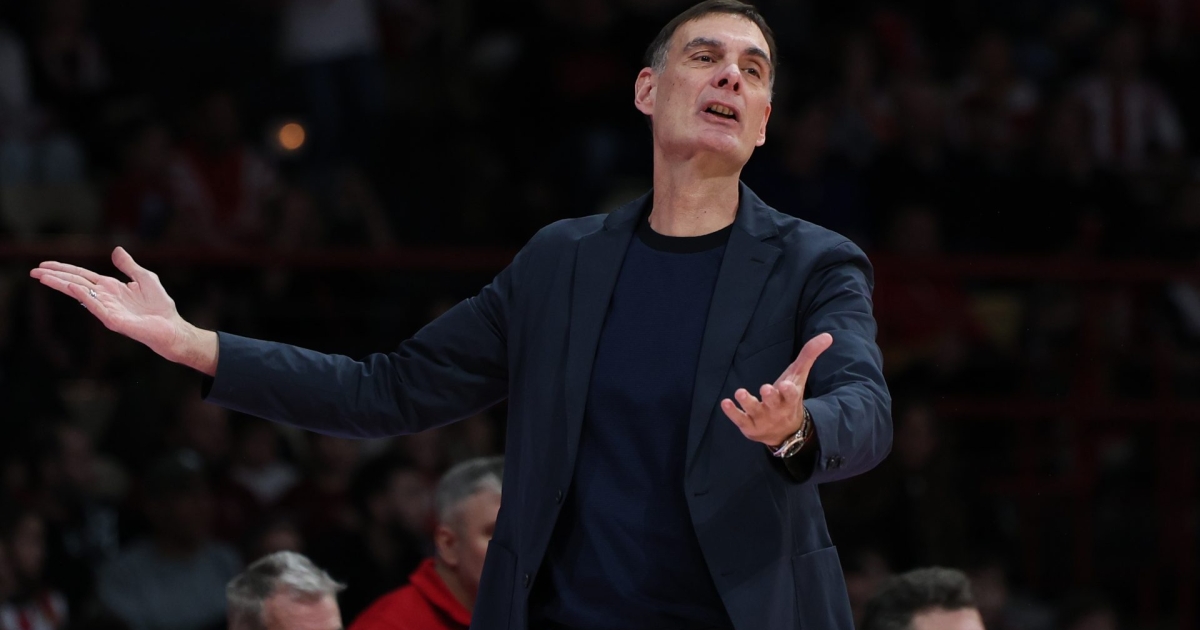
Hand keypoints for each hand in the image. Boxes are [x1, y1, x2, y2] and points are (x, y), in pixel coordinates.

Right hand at [29, 247, 217, 373]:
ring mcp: (107, 309)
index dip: (64, 269)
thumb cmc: (160, 306)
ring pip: (80, 294)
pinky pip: (96, 307)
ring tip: (43, 277)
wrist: (171, 327)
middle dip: (55, 277)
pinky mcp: (114, 320)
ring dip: (62, 284)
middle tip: (33, 271)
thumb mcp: (145, 278)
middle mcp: (105, 297)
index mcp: (110, 287)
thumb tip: (116, 249)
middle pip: (76, 283)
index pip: (82, 275)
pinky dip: (84, 297)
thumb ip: (129, 266)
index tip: (44, 265)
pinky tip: (72, 288)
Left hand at [720, 332, 832, 446]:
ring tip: (740, 392)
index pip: (791, 395)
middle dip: (770, 396)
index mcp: (790, 398)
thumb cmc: (789, 397)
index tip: (786, 385)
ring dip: (747, 402)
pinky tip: (725, 402)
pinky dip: (732, 412)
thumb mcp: (798, 376)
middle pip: (773, 403)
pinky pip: (740, 419)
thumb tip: (827, 336)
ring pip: (755, 411)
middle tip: (766, 389)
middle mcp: (777, 410)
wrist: (786, 432)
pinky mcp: (749, 426)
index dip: (788, 391)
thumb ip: (809, 355)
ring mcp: (762, 419)